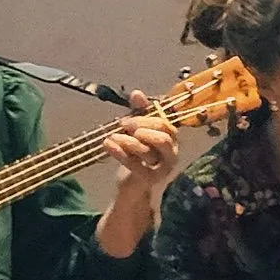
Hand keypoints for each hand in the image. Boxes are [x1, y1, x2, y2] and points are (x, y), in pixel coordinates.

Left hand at [96, 91, 177, 254]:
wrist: (132, 187)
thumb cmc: (138, 156)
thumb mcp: (138, 132)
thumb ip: (140, 112)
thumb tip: (137, 93)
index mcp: (172, 140)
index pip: (165, 124)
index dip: (145, 118)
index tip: (127, 118)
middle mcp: (171, 154)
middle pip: (162, 137)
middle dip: (142, 128)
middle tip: (124, 125)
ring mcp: (162, 169)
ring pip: (148, 151)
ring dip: (127, 141)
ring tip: (112, 137)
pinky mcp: (149, 180)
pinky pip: (136, 165)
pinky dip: (120, 153)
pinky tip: (107, 144)